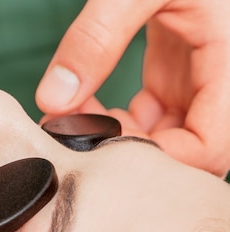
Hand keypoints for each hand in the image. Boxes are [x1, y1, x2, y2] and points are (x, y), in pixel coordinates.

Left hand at [36, 0, 229, 176]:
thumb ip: (97, 37)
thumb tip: (52, 100)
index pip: (212, 149)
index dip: (163, 160)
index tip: (103, 143)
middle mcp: (221, 83)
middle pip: (186, 152)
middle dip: (131, 151)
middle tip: (77, 130)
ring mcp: (198, 83)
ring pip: (164, 138)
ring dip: (117, 137)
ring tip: (71, 117)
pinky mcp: (176, 76)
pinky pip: (149, 117)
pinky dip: (114, 120)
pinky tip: (81, 103)